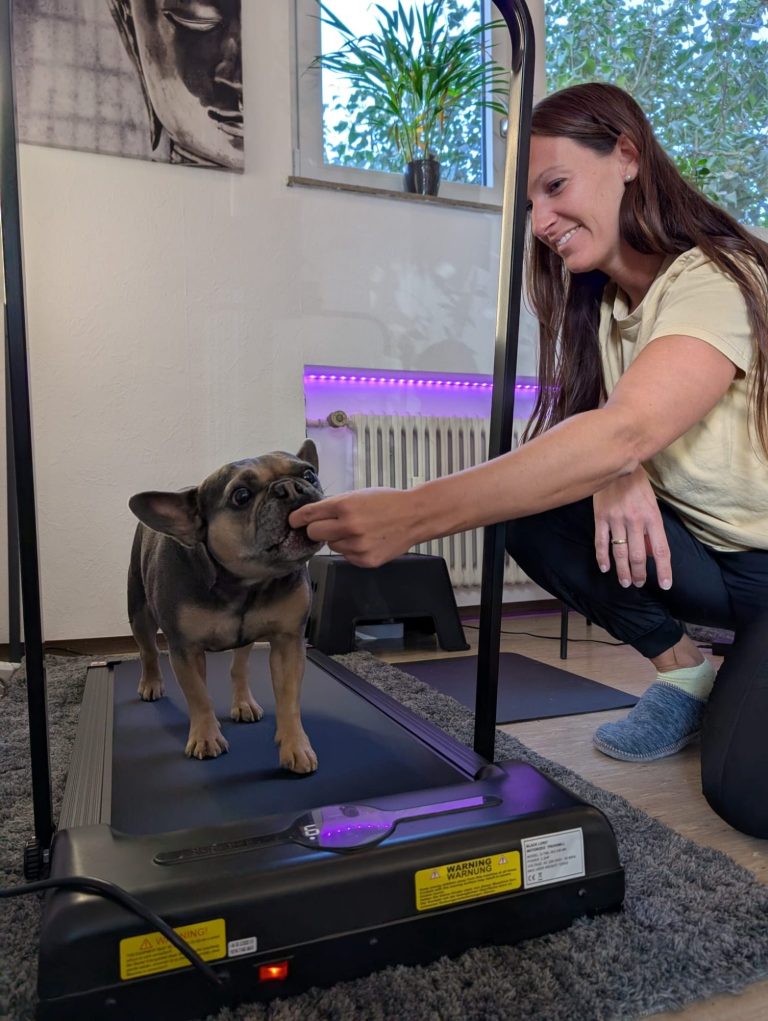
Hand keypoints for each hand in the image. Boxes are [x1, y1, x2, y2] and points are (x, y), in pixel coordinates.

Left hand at [288, 488, 416, 566]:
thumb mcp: (358, 495)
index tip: (293, 521)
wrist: (414, 517)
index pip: (309, 515)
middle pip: (314, 533)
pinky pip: (346, 556)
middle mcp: (348, 526)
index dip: (298, 518)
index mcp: (345, 506)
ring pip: (330, 546)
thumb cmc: (386, 502)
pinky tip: (365, 541)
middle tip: (327, 526)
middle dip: (317, 529)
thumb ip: (335, 505)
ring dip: (337, 540)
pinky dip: (351, 550)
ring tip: (356, 532)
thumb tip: (311, 516)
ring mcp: (357, 546)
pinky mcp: (364, 560)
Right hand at [593, 466, 671, 588]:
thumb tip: (652, 551)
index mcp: (653, 517)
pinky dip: (602, 558)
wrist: (618, 460)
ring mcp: (617, 520)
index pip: (662, 550)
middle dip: (640, 574)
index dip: (664, 570)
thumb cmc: (637, 483)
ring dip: (623, 571)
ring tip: (625, 583)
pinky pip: (601, 542)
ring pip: (621, 553)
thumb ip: (651, 528)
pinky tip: (605, 568)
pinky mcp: (600, 517)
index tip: (665, 585)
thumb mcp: (651, 503)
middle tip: (638, 584)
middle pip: (639, 556)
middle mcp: (636, 521)